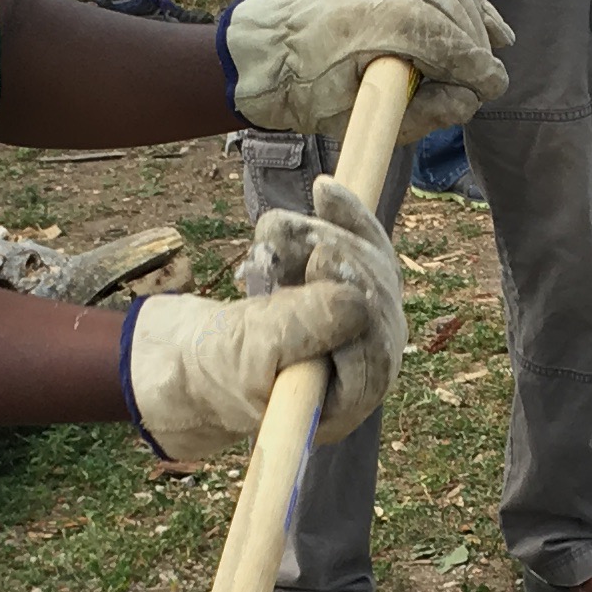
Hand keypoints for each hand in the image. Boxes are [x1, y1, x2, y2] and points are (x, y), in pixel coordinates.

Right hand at [121, 181, 406, 460]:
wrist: (213, 350)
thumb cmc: (226, 364)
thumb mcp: (250, 352)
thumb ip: (297, 331)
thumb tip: (356, 301)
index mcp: (348, 399)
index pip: (373, 355)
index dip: (356, 308)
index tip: (324, 256)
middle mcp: (370, 361)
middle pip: (378, 302)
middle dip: (338, 261)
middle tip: (297, 235)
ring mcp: (368, 323)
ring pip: (369, 267)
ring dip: (325, 238)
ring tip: (274, 233)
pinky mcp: (358, 288)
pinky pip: (365, 246)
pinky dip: (345, 217)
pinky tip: (324, 191)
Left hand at [221, 0, 511, 143]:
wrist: (280, 40)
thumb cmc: (316, 86)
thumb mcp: (363, 118)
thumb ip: (426, 113)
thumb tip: (470, 97)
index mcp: (391, 24)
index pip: (461, 51)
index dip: (479, 77)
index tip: (485, 91)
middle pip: (466, 24)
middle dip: (476, 56)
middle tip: (472, 83)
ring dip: (474, 28)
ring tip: (474, 55)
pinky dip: (466, 1)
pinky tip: (478, 21)